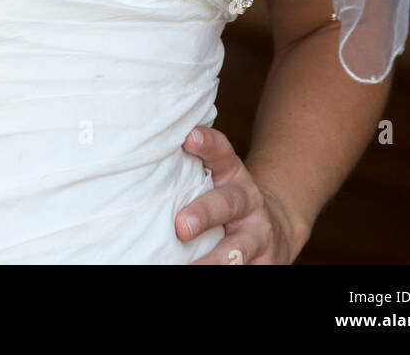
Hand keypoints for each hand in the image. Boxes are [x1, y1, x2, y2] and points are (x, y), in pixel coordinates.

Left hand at [176, 126, 302, 264]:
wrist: (273, 228)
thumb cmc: (225, 202)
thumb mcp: (214, 180)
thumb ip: (188, 173)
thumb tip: (136, 169)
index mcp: (231, 173)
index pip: (221, 152)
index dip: (207, 143)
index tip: (189, 137)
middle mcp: (247, 199)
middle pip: (227, 202)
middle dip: (204, 213)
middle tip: (181, 226)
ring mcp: (258, 233)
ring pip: (237, 248)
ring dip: (213, 261)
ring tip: (190, 269)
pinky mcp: (266, 261)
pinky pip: (244, 269)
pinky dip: (222, 271)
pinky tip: (201, 271)